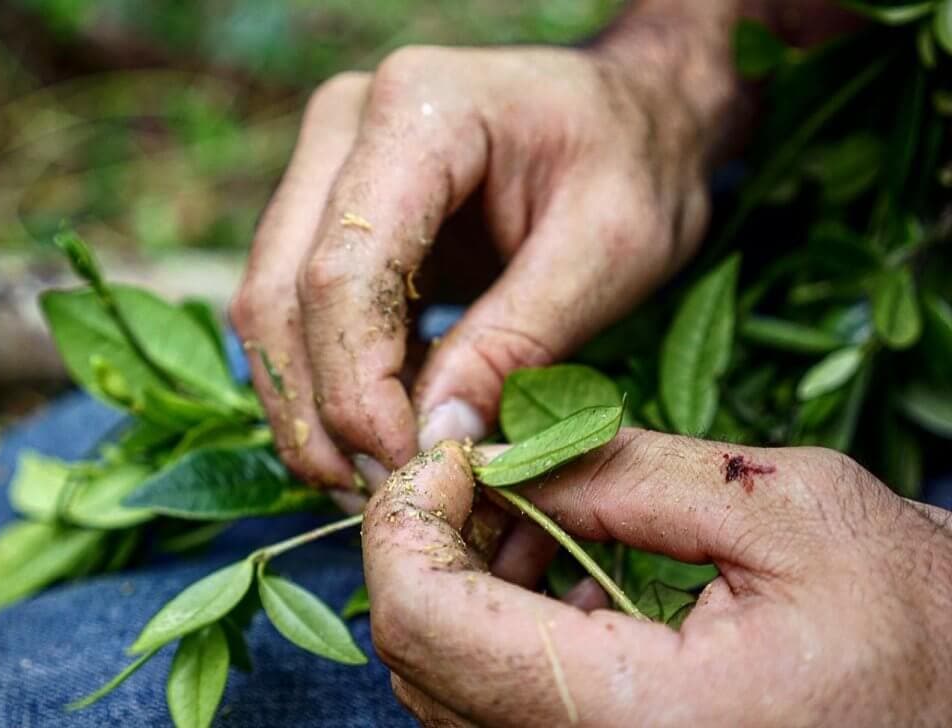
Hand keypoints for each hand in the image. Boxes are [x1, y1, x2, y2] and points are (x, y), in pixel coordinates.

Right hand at [231, 17, 737, 494]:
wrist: (633, 110)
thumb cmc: (636, 163)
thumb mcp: (608, 252)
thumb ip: (518, 342)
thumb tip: (436, 441)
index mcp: (418, 111)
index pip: (343, 272)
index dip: (359, 388)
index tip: (409, 471)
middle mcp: (345, 126)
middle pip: (280, 294)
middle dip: (322, 411)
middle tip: (386, 494)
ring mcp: (328, 164)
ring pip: (272, 310)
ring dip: (313, 407)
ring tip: (382, 476)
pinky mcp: (334, 211)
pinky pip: (300, 311)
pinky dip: (330, 381)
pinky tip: (384, 430)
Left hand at [363, 436, 951, 725]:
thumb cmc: (918, 623)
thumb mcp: (778, 508)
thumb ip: (618, 470)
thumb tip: (501, 455)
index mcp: (642, 720)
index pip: (429, 624)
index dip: (408, 522)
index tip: (449, 456)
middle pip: (420, 660)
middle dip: (430, 545)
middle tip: (488, 473)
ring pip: (445, 688)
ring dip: (462, 585)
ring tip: (536, 518)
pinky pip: (495, 711)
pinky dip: (497, 628)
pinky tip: (559, 576)